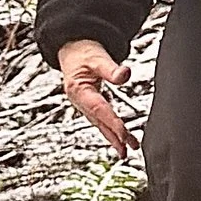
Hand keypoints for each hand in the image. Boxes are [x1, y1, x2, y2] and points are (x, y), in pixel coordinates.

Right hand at [56, 38, 133, 155]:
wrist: (72, 49)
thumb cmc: (84, 52)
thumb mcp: (98, 57)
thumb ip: (111, 68)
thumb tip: (125, 74)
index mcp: (79, 90)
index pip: (99, 110)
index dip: (113, 123)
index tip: (126, 135)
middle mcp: (79, 101)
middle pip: (99, 121)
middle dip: (114, 137)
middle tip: (128, 150)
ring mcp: (82, 104)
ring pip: (99, 124)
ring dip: (112, 137)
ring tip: (125, 151)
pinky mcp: (88, 104)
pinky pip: (99, 120)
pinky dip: (108, 130)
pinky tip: (117, 138)